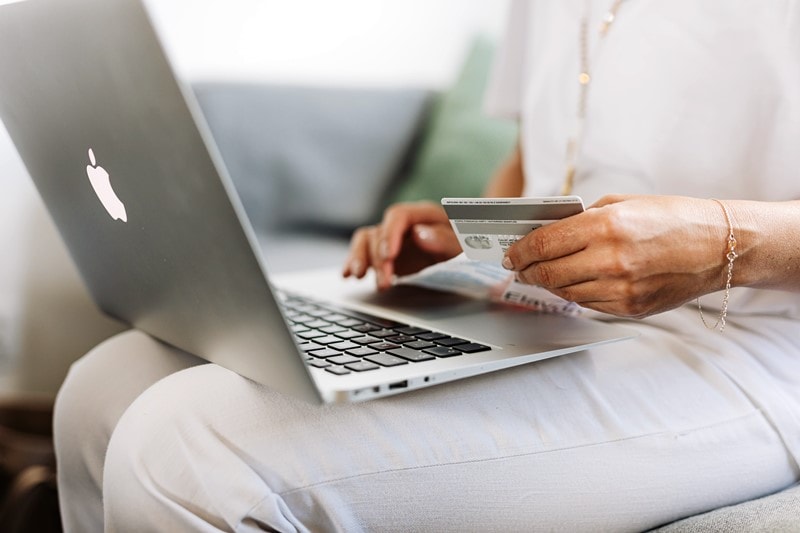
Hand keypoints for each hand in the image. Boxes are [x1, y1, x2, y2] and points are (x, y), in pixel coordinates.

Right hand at [342, 201, 461, 289]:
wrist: (467, 252)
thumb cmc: (467, 244)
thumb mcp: (463, 243)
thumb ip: (444, 239)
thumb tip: (419, 234)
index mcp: (423, 214)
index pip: (398, 216)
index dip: (390, 234)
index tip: (388, 255)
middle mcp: (403, 224)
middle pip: (379, 232)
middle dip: (378, 259)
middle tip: (385, 282)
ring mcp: (391, 238)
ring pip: (365, 241)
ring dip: (360, 259)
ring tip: (358, 277)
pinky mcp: (385, 254)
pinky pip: (363, 253)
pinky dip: (354, 263)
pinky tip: (347, 275)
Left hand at [502, 195, 730, 317]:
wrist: (719, 246)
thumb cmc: (672, 218)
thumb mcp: (623, 203)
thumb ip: (582, 219)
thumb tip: (545, 232)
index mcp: (606, 226)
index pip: (544, 244)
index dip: (520, 251)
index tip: (510, 253)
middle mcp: (611, 260)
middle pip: (547, 273)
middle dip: (526, 270)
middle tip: (518, 267)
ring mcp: (621, 289)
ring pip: (564, 292)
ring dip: (548, 283)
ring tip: (541, 274)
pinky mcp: (630, 308)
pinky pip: (588, 304)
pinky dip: (574, 293)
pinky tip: (573, 282)